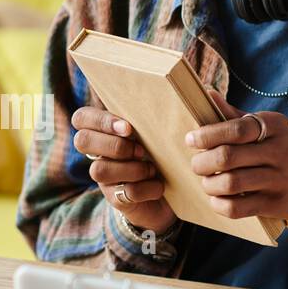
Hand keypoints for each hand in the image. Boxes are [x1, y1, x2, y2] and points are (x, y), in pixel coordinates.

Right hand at [71, 105, 178, 234]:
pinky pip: (124, 192)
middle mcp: (99, 153)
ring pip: (99, 170)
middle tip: (140, 150)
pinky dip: (146, 188)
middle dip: (113, 145)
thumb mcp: (166, 131)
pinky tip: (160, 185)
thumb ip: (175, 111)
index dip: (100, 121)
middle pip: (81, 141)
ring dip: (130, 168)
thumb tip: (205, 89)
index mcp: (107, 130)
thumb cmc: (168, 153)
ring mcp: (105, 178)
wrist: (172, 194)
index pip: (82, 118)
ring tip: (152, 168)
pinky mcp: (116, 199)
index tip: (128, 127)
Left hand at [186, 88, 287, 230]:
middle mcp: (279, 152)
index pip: (235, 129)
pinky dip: (220, 204)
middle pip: (228, 157)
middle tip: (196, 165)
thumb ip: (236, 116)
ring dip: (209, 184)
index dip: (207, 135)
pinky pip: (239, 207)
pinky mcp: (277, 204)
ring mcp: (279, 180)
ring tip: (207, 182)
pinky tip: (217, 199)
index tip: (191, 140)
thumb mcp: (270, 126)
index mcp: (274, 127)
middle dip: (202, 162)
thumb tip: (207, 94)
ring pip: (231, 183)